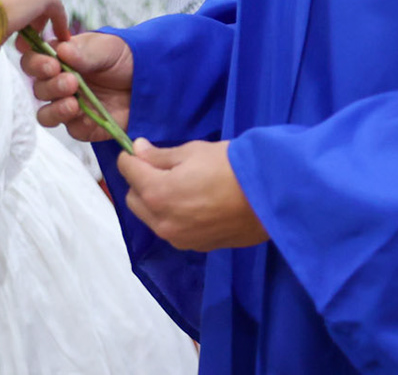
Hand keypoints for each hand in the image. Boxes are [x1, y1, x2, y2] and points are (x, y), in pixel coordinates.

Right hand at [20, 30, 130, 142]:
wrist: (150, 80)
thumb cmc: (125, 57)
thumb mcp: (107, 48)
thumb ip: (85, 52)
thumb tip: (61, 50)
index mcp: (59, 59)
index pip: (32, 61)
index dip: (36, 64)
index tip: (51, 64)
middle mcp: (59, 83)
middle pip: (38, 89)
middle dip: (50, 86)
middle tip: (70, 81)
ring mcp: (69, 106)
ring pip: (46, 114)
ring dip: (56, 109)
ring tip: (73, 103)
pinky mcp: (84, 126)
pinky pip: (71, 130)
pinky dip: (77, 124)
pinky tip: (88, 116)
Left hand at [115, 139, 267, 251]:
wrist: (270, 198)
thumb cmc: (231, 166)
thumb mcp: (193, 152)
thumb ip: (160, 156)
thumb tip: (137, 150)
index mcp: (157, 193)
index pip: (127, 170)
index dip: (132, 156)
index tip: (142, 150)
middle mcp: (161, 221)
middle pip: (133, 198)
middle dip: (141, 181)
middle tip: (162, 168)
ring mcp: (178, 238)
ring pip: (150, 218)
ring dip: (154, 201)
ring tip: (180, 186)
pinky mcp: (195, 246)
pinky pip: (171, 229)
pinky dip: (172, 216)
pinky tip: (194, 204)